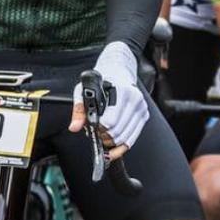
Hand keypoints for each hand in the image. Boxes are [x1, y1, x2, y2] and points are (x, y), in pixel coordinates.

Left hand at [69, 42, 149, 161]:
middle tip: (97, 131)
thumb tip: (74, 127)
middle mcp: (135, 99)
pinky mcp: (144, 115)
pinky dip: (121, 147)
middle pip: (117, 131)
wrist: (118, 72)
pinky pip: (132, 139)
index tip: (93, 126)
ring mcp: (141, 108)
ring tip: (103, 135)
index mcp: (121, 91)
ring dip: (111, 142)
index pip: (110, 121)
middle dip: (104, 136)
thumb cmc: (101, 82)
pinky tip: (112, 146)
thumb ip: (79, 110)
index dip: (98, 128)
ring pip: (125, 138)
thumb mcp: (84, 90)